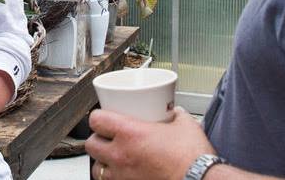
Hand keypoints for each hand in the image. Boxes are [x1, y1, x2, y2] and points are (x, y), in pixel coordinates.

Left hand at [86, 107, 212, 179]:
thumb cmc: (193, 157)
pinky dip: (113, 176)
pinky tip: (122, 172)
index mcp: (130, 133)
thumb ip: (175, 114)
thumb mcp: (184, 124)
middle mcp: (121, 155)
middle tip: (108, 136)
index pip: (96, 120)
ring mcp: (123, 175)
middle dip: (97, 139)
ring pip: (96, 167)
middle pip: (91, 144)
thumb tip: (174, 111)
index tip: (103, 117)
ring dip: (102, 160)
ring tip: (112, 157)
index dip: (98, 117)